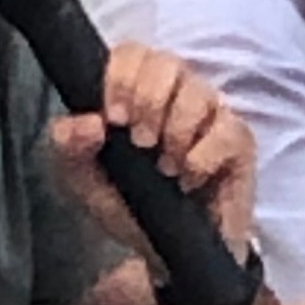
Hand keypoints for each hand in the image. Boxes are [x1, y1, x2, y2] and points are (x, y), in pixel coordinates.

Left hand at [49, 43, 254, 264]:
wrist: (162, 251)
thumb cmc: (125, 203)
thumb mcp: (81, 179)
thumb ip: (67, 146)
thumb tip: (90, 123)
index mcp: (135, 90)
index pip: (132, 53)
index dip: (121, 78)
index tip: (114, 119)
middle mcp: (175, 93)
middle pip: (167, 63)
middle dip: (148, 102)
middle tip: (140, 143)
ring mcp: (210, 114)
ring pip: (198, 93)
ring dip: (174, 133)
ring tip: (164, 168)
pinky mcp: (237, 142)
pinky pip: (226, 131)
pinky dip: (200, 159)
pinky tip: (188, 180)